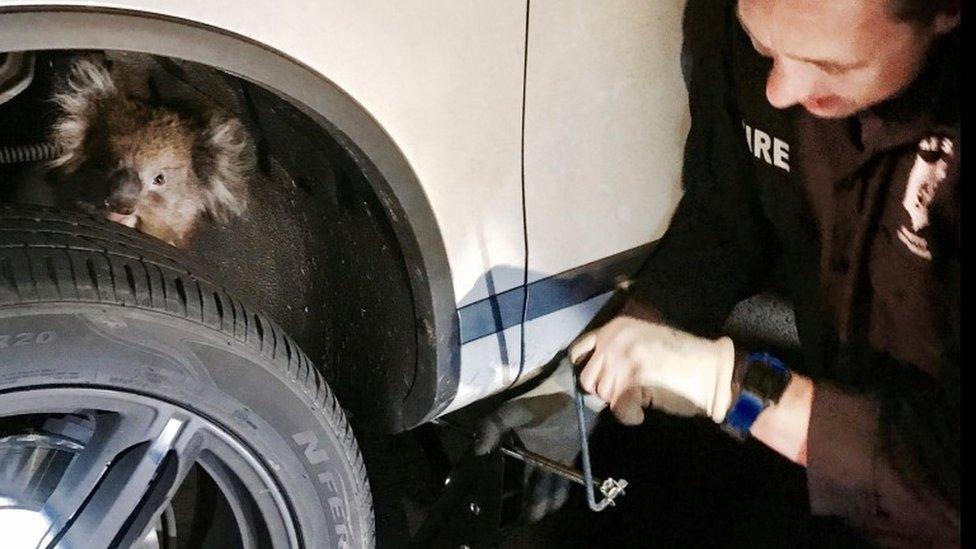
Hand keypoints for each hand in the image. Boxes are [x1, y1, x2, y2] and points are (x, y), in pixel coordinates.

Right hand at [473, 358, 603, 521]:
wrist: (578, 391)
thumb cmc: (543, 397)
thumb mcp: (515, 410)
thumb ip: (494, 426)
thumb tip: (478, 450)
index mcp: (508, 442)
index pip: (494, 468)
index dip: (490, 485)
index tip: (488, 502)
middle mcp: (523, 453)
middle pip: (516, 484)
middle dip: (514, 503)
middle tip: (513, 517)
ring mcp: (544, 459)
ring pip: (537, 489)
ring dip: (535, 504)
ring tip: (532, 514)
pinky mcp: (563, 461)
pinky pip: (558, 485)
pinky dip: (556, 496)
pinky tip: (553, 503)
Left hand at [569, 315, 735, 424]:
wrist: (711, 369)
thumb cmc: (680, 359)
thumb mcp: (641, 343)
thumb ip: (615, 353)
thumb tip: (592, 379)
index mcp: (615, 328)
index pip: (579, 351)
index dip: (587, 371)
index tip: (599, 383)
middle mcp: (614, 339)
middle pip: (587, 378)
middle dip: (603, 391)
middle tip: (625, 394)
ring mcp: (622, 358)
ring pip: (602, 394)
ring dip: (619, 403)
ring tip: (639, 400)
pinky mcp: (633, 379)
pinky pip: (617, 408)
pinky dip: (629, 416)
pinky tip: (642, 412)